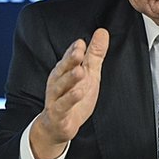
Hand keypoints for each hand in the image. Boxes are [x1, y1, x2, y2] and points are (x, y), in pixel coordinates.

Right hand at [29, 28, 109, 158]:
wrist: (58, 126)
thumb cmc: (73, 97)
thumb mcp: (89, 74)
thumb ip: (94, 54)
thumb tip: (102, 32)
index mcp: (64, 71)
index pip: (69, 58)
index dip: (74, 51)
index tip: (81, 43)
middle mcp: (58, 83)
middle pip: (63, 69)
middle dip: (70, 61)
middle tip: (79, 52)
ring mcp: (56, 98)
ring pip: (61, 87)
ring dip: (70, 79)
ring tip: (80, 71)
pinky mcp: (58, 114)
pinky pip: (63, 106)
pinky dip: (70, 99)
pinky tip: (78, 93)